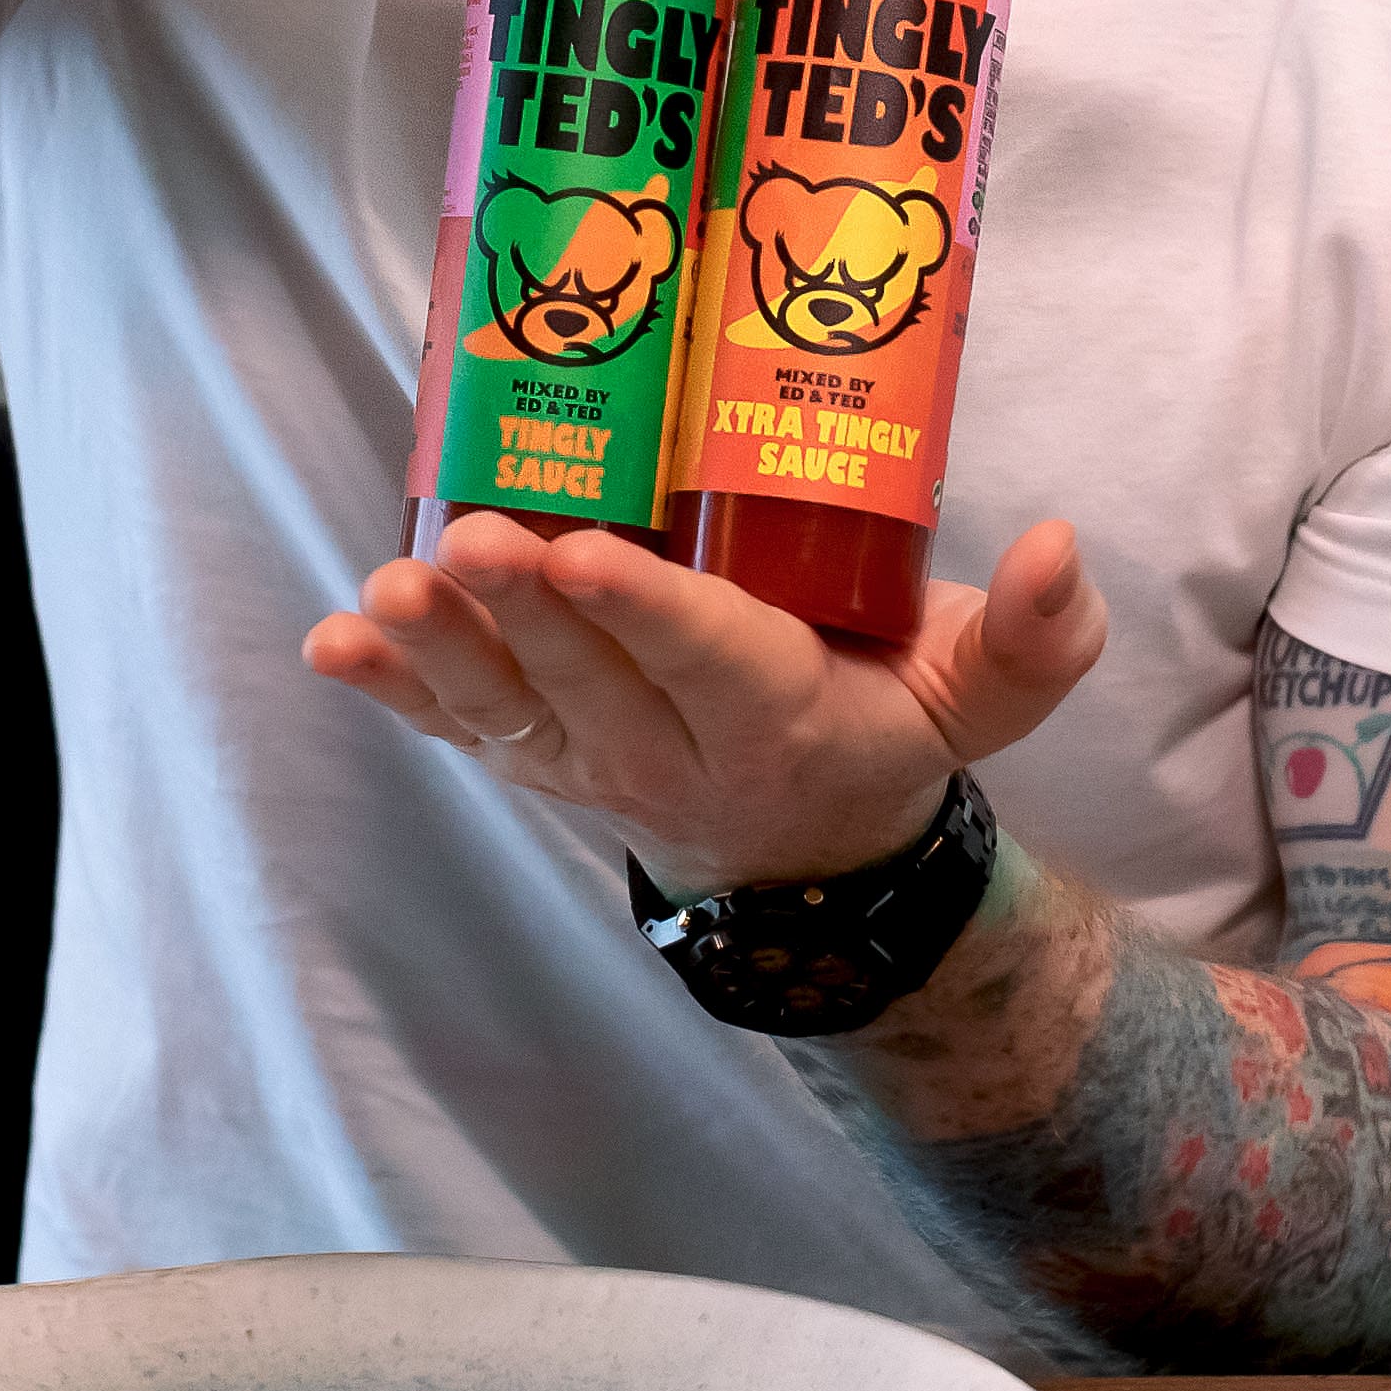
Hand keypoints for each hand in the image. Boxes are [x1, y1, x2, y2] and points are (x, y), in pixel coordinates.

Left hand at [302, 512, 1108, 892]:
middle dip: (523, 608)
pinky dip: (388, 690)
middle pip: (586, 672)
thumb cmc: (882, 729)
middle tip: (476, 538)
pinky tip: (331, 646)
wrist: (806, 852)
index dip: (643, 608)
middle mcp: (662, 745)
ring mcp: (582, 754)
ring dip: (440, 648)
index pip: (705, 657)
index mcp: (774, 715)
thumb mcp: (978, 698)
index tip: (585, 551)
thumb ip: (1034, 638)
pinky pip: (450, 726)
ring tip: (390, 592)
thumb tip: (1059, 547)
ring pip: (505, 701)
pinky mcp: (527, 751)